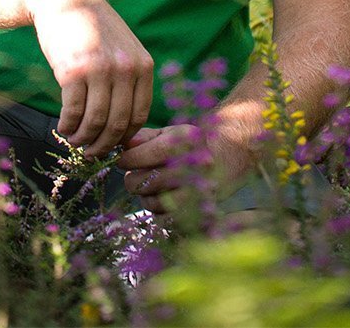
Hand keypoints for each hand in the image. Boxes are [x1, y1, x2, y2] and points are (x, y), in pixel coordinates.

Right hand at [24, 0, 153, 157]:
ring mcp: (100, 69)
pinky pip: (73, 111)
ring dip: (83, 139)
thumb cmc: (88, 25)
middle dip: (103, 145)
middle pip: (118, 123)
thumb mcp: (120, 46)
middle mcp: (125, 68)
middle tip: (91, 153)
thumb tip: (123, 123)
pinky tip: (63, 128)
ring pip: (95, 121)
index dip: (124, 136)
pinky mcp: (73, 70)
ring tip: (74, 141)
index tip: (111, 144)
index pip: (139, 115)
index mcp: (142, 64)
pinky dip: (68, 126)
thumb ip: (127, 76)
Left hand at [116, 123, 256, 215]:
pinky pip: (165, 217)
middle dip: (133, 179)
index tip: (121, 160)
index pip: (151, 152)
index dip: (130, 158)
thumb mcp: (169, 132)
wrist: (227, 158)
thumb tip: (122, 146)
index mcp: (188, 141)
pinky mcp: (199, 211)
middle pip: (150, 181)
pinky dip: (155, 208)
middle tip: (133, 174)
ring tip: (147, 185)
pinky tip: (159, 196)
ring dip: (143, 195)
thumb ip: (144, 137)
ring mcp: (200, 191)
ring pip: (154, 202)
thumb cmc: (190, 144)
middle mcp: (197, 167)